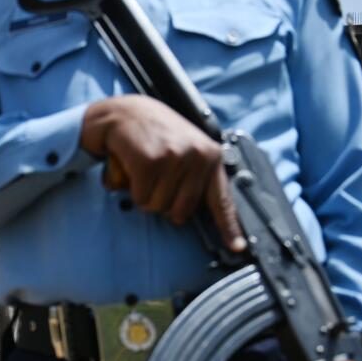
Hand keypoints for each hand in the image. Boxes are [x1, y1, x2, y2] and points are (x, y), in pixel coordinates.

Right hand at [80, 95, 243, 252]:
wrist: (125, 113)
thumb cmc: (155, 135)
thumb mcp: (186, 148)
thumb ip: (196, 174)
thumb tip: (191, 211)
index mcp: (211, 155)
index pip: (221, 200)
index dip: (229, 227)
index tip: (237, 247)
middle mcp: (198, 156)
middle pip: (182, 211)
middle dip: (164, 204)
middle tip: (156, 181)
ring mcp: (175, 158)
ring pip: (158, 206)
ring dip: (145, 195)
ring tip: (145, 171)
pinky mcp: (151, 161)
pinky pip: (141, 196)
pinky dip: (132, 189)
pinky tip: (133, 168)